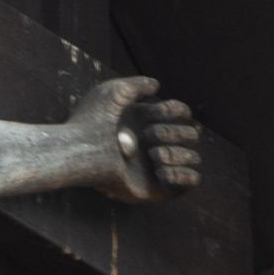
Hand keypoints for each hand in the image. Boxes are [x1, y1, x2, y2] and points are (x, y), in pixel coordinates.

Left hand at [66, 69, 202, 199]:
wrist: (80, 150)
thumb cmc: (92, 120)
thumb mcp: (114, 92)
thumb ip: (137, 85)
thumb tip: (157, 86)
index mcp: (149, 124)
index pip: (182, 114)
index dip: (176, 110)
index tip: (155, 112)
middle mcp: (155, 145)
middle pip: (192, 134)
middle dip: (175, 132)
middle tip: (149, 136)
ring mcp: (157, 167)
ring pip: (193, 157)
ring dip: (176, 153)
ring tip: (153, 156)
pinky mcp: (157, 189)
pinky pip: (191, 183)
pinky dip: (182, 175)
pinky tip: (160, 171)